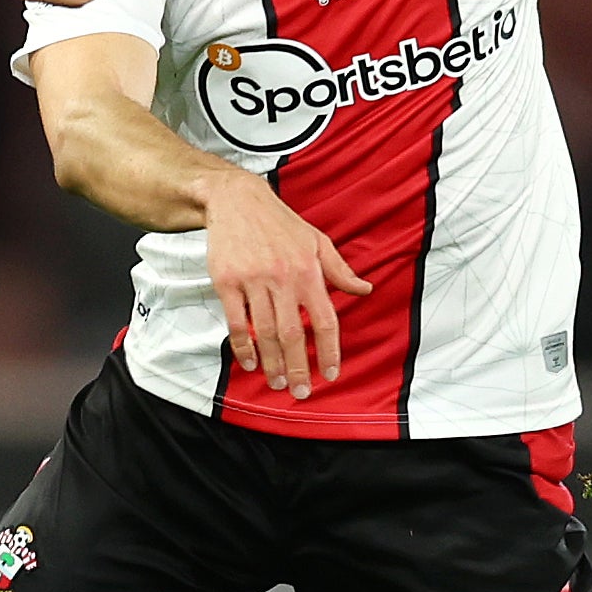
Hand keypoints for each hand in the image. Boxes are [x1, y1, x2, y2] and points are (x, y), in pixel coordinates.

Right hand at [203, 167, 370, 400]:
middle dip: (298, 367)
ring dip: (271, 363)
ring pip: (264, 332)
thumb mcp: (317, 241)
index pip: (324, 320)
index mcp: (309, 271)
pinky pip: (236, 322)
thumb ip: (340, 271)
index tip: (329, 375)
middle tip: (301, 392)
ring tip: (278, 382)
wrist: (237, 200)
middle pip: (293, 334)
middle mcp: (283, 278)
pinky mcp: (227, 282)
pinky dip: (243, 346)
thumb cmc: (280, 223)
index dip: (328, 351)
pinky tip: (249, 362)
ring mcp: (253, 280)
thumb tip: (365, 291)